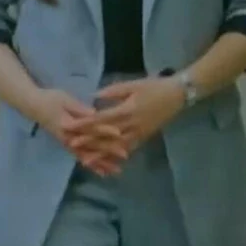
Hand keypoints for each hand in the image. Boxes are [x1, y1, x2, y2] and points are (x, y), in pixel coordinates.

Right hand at [34, 88, 128, 176]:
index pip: (91, 128)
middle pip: (91, 145)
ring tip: (116, 170)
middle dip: (108, 150)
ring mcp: (68, 143)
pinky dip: (91, 165)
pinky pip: (81, 157)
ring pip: (87, 155)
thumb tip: (94, 113)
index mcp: (70, 124)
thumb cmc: (51, 99)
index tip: (119, 133)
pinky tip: (101, 171)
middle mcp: (69, 137)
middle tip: (125, 154)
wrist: (34, 106)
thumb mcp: (65, 99)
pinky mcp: (67, 144)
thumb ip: (79, 108)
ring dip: (101, 163)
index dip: (105, 130)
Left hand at [68, 76, 185, 154]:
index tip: (70, 126)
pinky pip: (127, 148)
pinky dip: (117, 155)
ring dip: (99, 153)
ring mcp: (137, 134)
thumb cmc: (155, 86)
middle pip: (104, 135)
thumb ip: (113, 91)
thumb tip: (94, 96)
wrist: (176, 96)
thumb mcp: (133, 84)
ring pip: (114, 146)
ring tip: (85, 160)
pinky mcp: (143, 137)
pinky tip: (108, 160)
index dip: (83, 124)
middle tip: (70, 144)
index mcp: (126, 110)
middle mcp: (130, 125)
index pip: (100, 119)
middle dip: (86, 141)